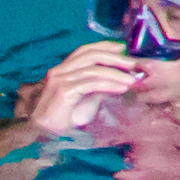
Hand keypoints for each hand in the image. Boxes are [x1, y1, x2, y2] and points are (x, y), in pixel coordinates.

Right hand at [25, 44, 143, 136]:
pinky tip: (121, 88)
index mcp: (62, 69)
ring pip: (94, 69)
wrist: (45, 134)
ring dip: (117, 74)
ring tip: (132, 80)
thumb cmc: (66, 117)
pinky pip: (92, 83)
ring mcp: (59, 79)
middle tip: (134, 64)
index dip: (104, 46)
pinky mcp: (63, 90)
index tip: (123, 48)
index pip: (84, 50)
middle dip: (115, 58)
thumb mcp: (87, 97)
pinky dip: (110, 84)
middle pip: (91, 56)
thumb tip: (122, 77)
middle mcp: (59, 71)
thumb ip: (100, 85)